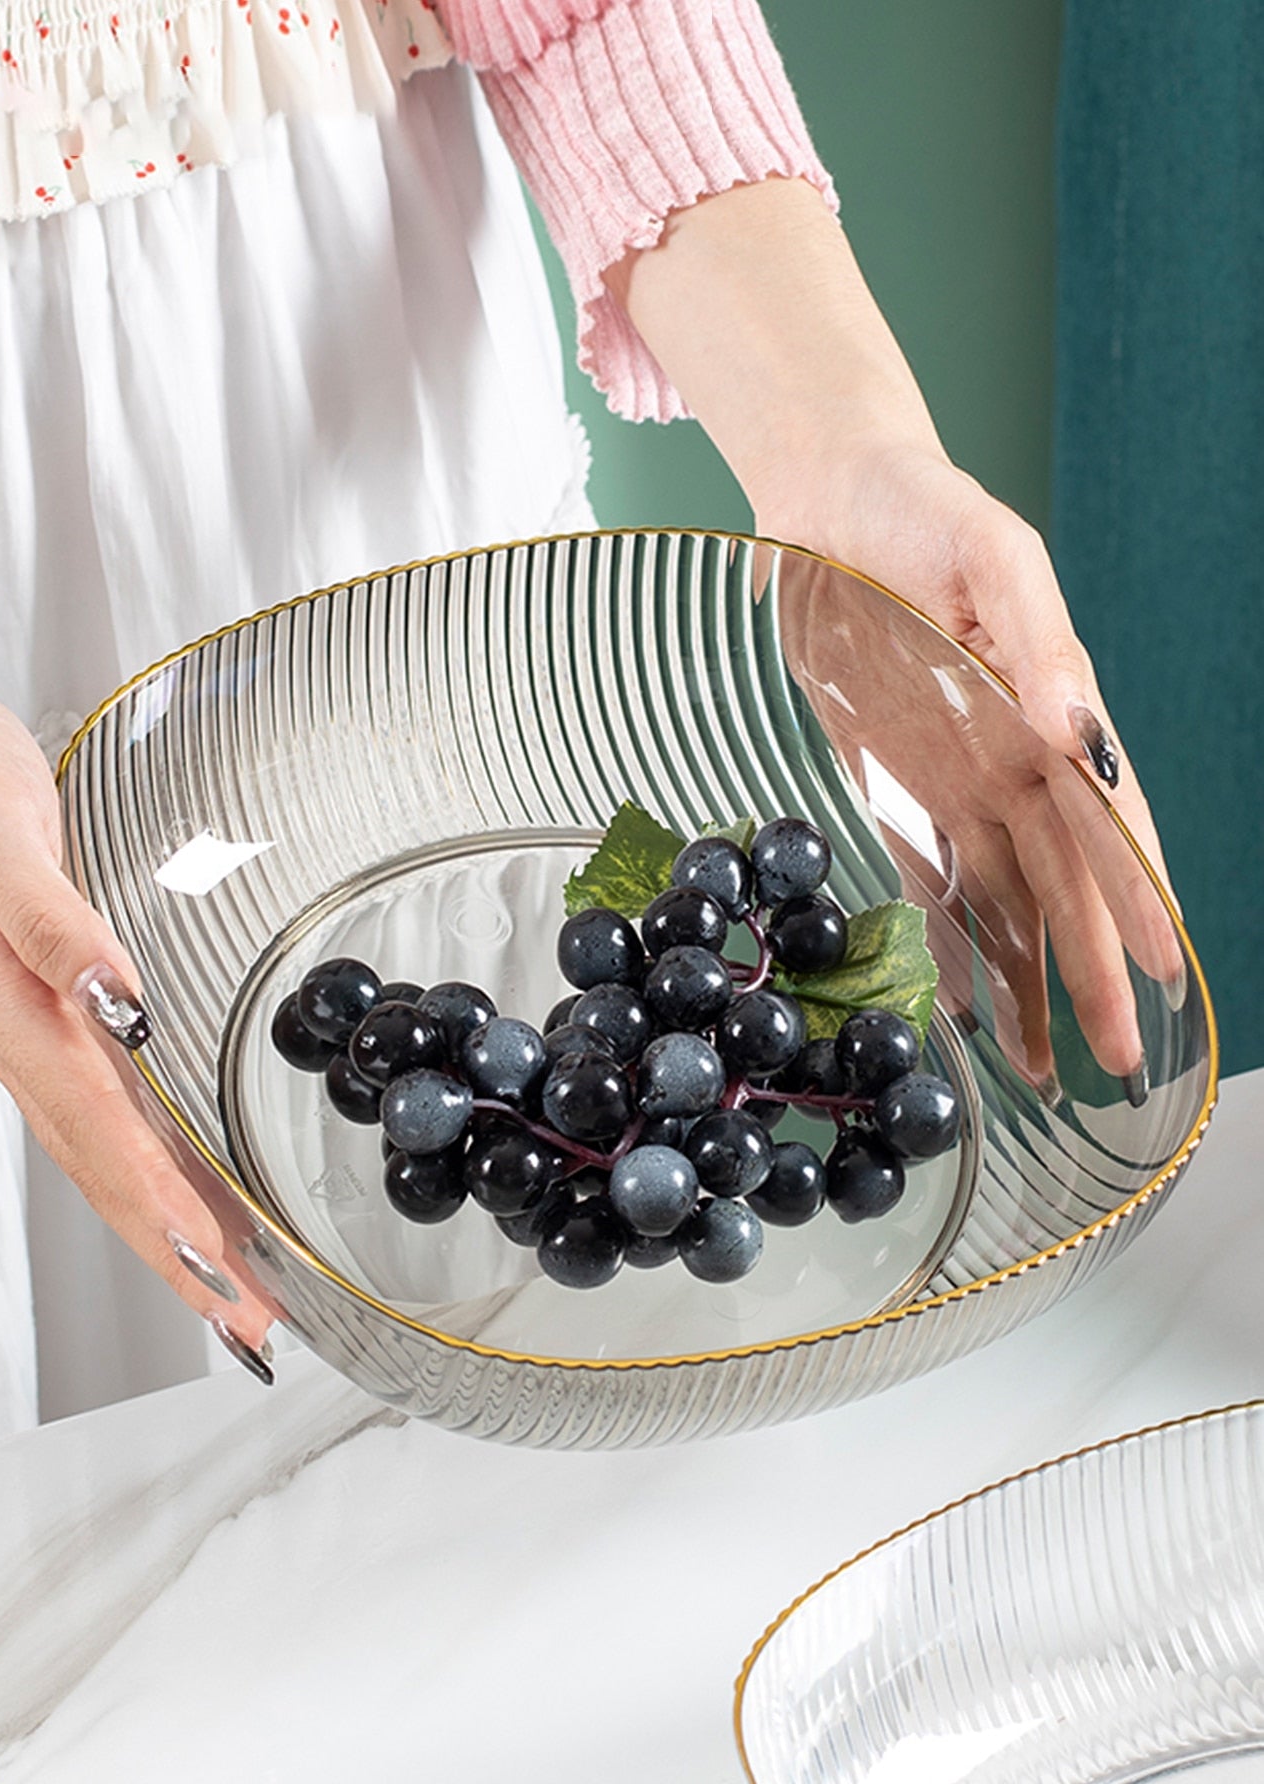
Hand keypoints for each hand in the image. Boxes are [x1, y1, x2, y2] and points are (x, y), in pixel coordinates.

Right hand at [0, 662, 273, 1375]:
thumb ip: (54, 922)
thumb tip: (118, 997)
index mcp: (7, 1008)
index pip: (99, 1136)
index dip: (161, 1211)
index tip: (218, 1277)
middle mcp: (16, 1036)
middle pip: (104, 1169)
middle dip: (177, 1252)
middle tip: (248, 1325)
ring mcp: (26, 1030)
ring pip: (101, 1151)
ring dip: (166, 1223)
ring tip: (230, 1287)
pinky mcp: (41, 1008)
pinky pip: (96, 1109)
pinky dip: (146, 1162)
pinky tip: (186, 1185)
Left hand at [772, 554, 1183, 1087]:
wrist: (832, 499)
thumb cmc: (924, 510)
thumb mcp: (994, 556)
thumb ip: (1039, 643)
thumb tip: (1075, 726)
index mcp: (1052, 711)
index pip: (1106, 819)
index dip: (1137, 893)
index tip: (1167, 964)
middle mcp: (1014, 761)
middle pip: (1065, 883)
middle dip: (1093, 969)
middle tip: (1117, 1056)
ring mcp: (958, 780)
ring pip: (1007, 901)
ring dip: (1027, 979)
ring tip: (1043, 1067)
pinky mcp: (898, 786)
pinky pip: (930, 879)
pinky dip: (947, 944)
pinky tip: (963, 1007)